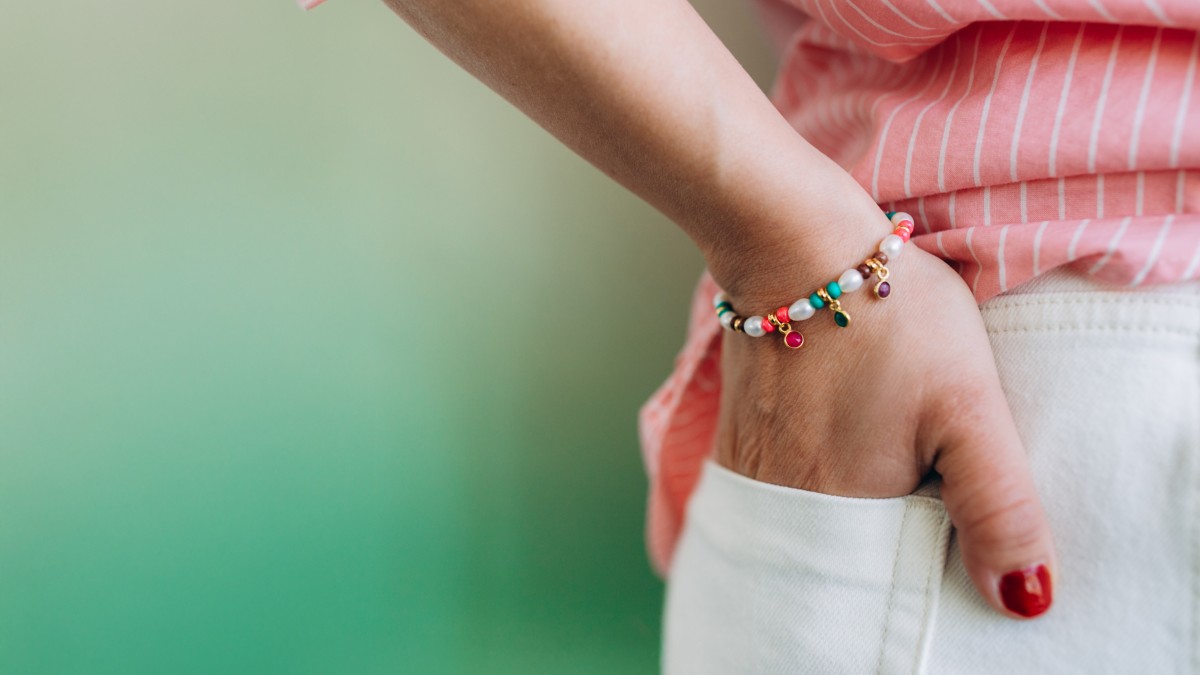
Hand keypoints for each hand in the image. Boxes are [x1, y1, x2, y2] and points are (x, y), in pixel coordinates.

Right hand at [708, 190, 1057, 619]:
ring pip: (814, 522)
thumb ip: (998, 505)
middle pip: (851, 552)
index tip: (949, 497)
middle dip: (888, 530)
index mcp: (849, 512)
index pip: (901, 576)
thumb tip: (1023, 599)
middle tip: (914, 461)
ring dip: (848, 504)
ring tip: (873, 446)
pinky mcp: (734, 443)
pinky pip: (778, 492)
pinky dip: (811, 482)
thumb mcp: (970, 404)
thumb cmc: (888, 317)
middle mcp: (786, 508)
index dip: (938, 550)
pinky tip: (830, 437)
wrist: (792, 244)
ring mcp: (751, 475)